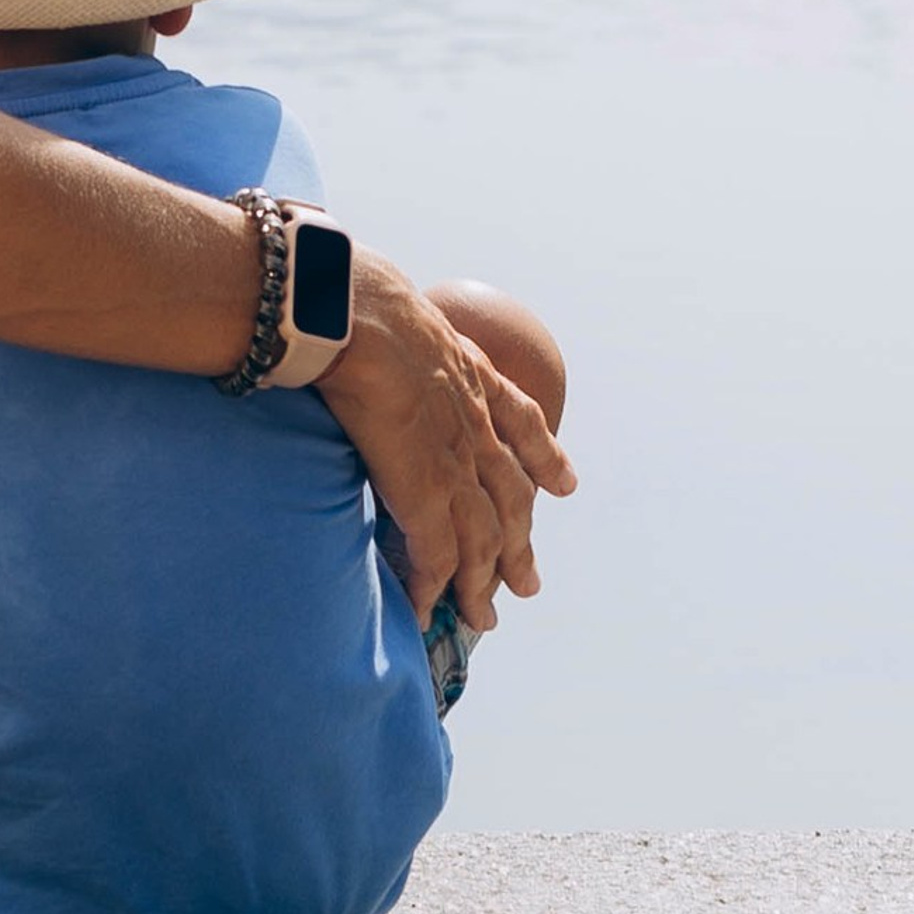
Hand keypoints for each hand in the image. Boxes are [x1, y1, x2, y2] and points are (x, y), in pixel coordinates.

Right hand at [320, 253, 574, 634]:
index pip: (521, 423)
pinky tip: (429, 612)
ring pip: (483, 538)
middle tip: (529, 584)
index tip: (564, 484)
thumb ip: (390, 323)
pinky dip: (435, 588)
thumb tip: (348, 311)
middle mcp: (474, 425)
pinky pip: (437, 554)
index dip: (545, 458)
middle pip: (511, 498)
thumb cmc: (352, 296)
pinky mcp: (425, 491)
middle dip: (520, 544)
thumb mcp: (394, 303)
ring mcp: (455, 461)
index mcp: (471, 377)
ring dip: (484, 582)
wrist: (354, 313)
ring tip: (485, 617)